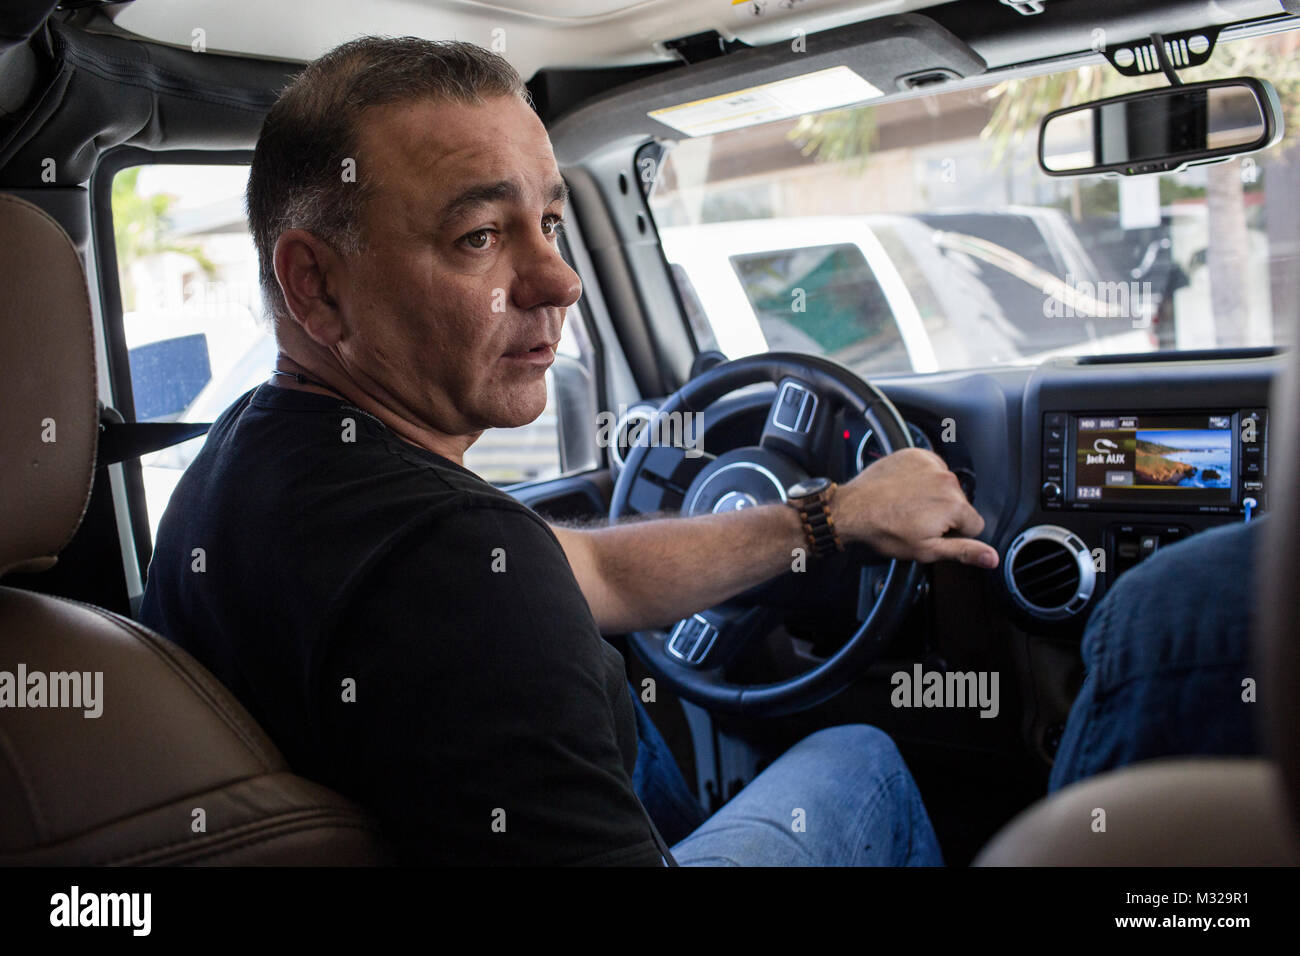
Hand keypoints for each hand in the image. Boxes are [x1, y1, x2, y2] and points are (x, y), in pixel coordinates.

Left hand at [831, 448, 999, 568]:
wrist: (853, 508)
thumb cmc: (885, 530)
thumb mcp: (927, 549)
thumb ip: (964, 551)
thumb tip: (991, 558)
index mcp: (954, 505)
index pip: (975, 523)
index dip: (956, 533)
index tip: (935, 533)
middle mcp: (947, 480)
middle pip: (960, 503)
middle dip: (945, 513)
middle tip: (918, 521)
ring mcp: (930, 464)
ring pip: (946, 485)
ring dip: (934, 494)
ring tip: (909, 505)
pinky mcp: (915, 454)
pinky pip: (931, 467)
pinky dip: (922, 477)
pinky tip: (906, 490)